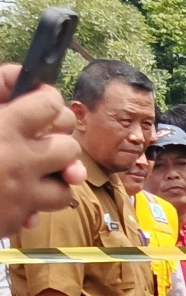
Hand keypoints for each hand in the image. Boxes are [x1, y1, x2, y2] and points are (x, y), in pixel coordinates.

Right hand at [0, 64, 84, 235]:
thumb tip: (17, 75)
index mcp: (3, 129)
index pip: (50, 106)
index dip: (47, 100)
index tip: (40, 101)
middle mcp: (17, 162)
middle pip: (68, 147)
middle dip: (57, 142)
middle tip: (38, 140)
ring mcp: (19, 195)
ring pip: (66, 185)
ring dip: (54, 177)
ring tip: (33, 170)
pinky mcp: (13, 220)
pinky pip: (42, 211)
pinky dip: (35, 203)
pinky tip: (18, 194)